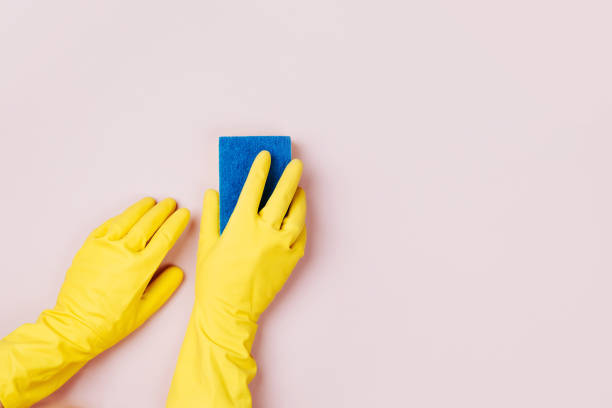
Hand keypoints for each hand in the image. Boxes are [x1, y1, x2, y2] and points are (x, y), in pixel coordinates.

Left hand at [54, 197, 189, 351]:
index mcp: (141, 267)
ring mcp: (104, 247)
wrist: (75, 326)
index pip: (165, 237)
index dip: (176, 222)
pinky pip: (106, 225)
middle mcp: (124, 252)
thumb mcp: (146, 311)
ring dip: (141, 208)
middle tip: (171, 203)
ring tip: (151, 202)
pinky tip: (126, 215)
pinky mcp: (88, 248)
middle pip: (148, 223)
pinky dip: (119, 217)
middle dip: (162, 211)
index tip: (183, 214)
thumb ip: (165, 288)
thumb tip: (176, 271)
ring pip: (127, 219)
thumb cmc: (110, 323)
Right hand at [167, 151, 306, 406]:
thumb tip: (212, 192)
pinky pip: (301, 238)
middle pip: (282, 196)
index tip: (266, 156)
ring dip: (300, 199)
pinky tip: (298, 219)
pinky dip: (301, 225)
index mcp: (242, 224)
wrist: (229, 311)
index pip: (253, 187)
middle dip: (290, 175)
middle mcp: (265, 232)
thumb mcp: (207, 245)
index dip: (260, 169)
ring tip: (300, 189)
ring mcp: (281, 246)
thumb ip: (211, 215)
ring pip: (297, 215)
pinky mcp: (290, 261)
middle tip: (296, 163)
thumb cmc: (214, 280)